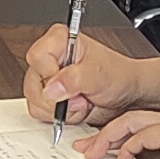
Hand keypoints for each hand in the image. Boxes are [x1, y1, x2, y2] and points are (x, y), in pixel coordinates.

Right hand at [20, 22, 153, 125]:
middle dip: (58, 98)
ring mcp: (47, 79)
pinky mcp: (47, 98)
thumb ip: (74, 79)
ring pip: (34, 100)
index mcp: (59, 40)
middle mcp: (49, 58)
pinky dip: (58, 117)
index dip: (51, 74)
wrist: (126, 95)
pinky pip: (39, 112)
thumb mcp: (99, 74)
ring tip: (81, 102)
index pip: (38, 57)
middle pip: (33, 83)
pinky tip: (75, 109)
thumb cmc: (117, 75)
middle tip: (80, 96)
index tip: (70, 83)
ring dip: (60, 110)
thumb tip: (51, 89)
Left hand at [88, 108, 159, 158]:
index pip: (141, 122)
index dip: (119, 132)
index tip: (105, 144)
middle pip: (128, 119)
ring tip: (92, 152)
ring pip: (129, 122)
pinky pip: (142, 136)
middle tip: (85, 146)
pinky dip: (127, 146)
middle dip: (103, 133)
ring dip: (107, 137)